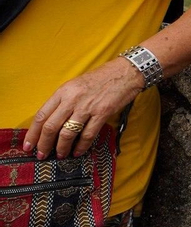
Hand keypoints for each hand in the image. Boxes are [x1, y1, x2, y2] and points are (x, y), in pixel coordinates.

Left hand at [25, 58, 145, 158]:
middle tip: (41, 155)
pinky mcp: (102, 113)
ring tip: (60, 155)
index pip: (41, 116)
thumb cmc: (101, 79)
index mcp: (63, 91)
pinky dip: (81, 146)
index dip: (32, 134)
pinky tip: (78, 151)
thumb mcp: (76, 85)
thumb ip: (63, 102)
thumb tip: (51, 123)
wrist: (126, 72)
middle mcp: (72, 99)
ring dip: (61, 148)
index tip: (28, 146)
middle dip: (44, 145)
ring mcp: (87, 107)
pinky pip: (87, 134)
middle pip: (51, 127)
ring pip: (67, 133)